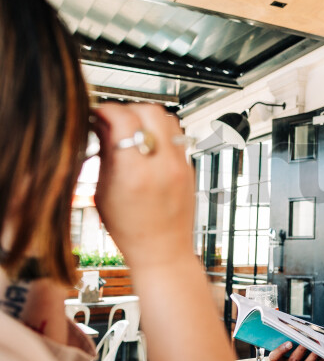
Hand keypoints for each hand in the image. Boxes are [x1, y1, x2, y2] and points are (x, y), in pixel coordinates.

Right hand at [92, 104, 194, 267]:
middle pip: (150, 112)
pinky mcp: (189, 168)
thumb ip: (104, 154)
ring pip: (168, 119)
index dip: (107, 110)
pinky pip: (176, 136)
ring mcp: (181, 166)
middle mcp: (163, 167)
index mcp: (136, 174)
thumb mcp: (103, 192)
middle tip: (114, 120)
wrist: (163, 251)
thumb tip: (100, 124)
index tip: (98, 113)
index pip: (124, 120)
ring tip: (131, 131)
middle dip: (128, 109)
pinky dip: (159, 132)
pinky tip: (146, 145)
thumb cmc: (131, 230)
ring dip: (147, 117)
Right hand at [269, 342, 323, 360]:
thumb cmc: (299, 353)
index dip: (280, 350)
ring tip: (319, 346)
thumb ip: (293, 340)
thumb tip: (300, 329)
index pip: (274, 357)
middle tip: (309, 340)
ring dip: (313, 355)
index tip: (290, 342)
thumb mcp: (293, 348)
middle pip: (293, 360)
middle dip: (302, 349)